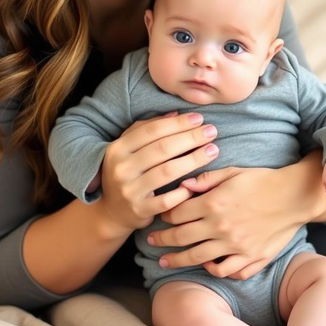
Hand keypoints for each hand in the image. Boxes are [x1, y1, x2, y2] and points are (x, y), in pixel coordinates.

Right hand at [97, 112, 219, 236]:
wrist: (113, 211)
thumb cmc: (128, 172)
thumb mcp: (130, 148)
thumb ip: (148, 128)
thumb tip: (175, 113)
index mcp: (118, 148)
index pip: (152, 130)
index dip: (178, 123)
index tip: (199, 118)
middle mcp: (121, 168)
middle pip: (162, 148)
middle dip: (190, 138)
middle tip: (211, 132)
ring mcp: (129, 190)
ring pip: (167, 171)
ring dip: (194, 160)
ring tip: (212, 150)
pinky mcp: (140, 210)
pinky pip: (167, 200)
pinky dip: (183, 191)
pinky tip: (199, 182)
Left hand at [146, 165, 302, 279]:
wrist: (294, 196)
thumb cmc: (261, 180)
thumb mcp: (231, 172)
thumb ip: (205, 179)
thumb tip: (182, 185)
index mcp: (214, 202)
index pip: (177, 212)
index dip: (164, 214)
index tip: (158, 215)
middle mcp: (221, 226)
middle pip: (182, 237)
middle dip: (162, 239)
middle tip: (151, 241)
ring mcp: (236, 245)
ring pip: (198, 258)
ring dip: (178, 259)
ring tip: (165, 261)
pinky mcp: (251, 258)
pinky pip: (226, 270)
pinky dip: (213, 270)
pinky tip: (205, 265)